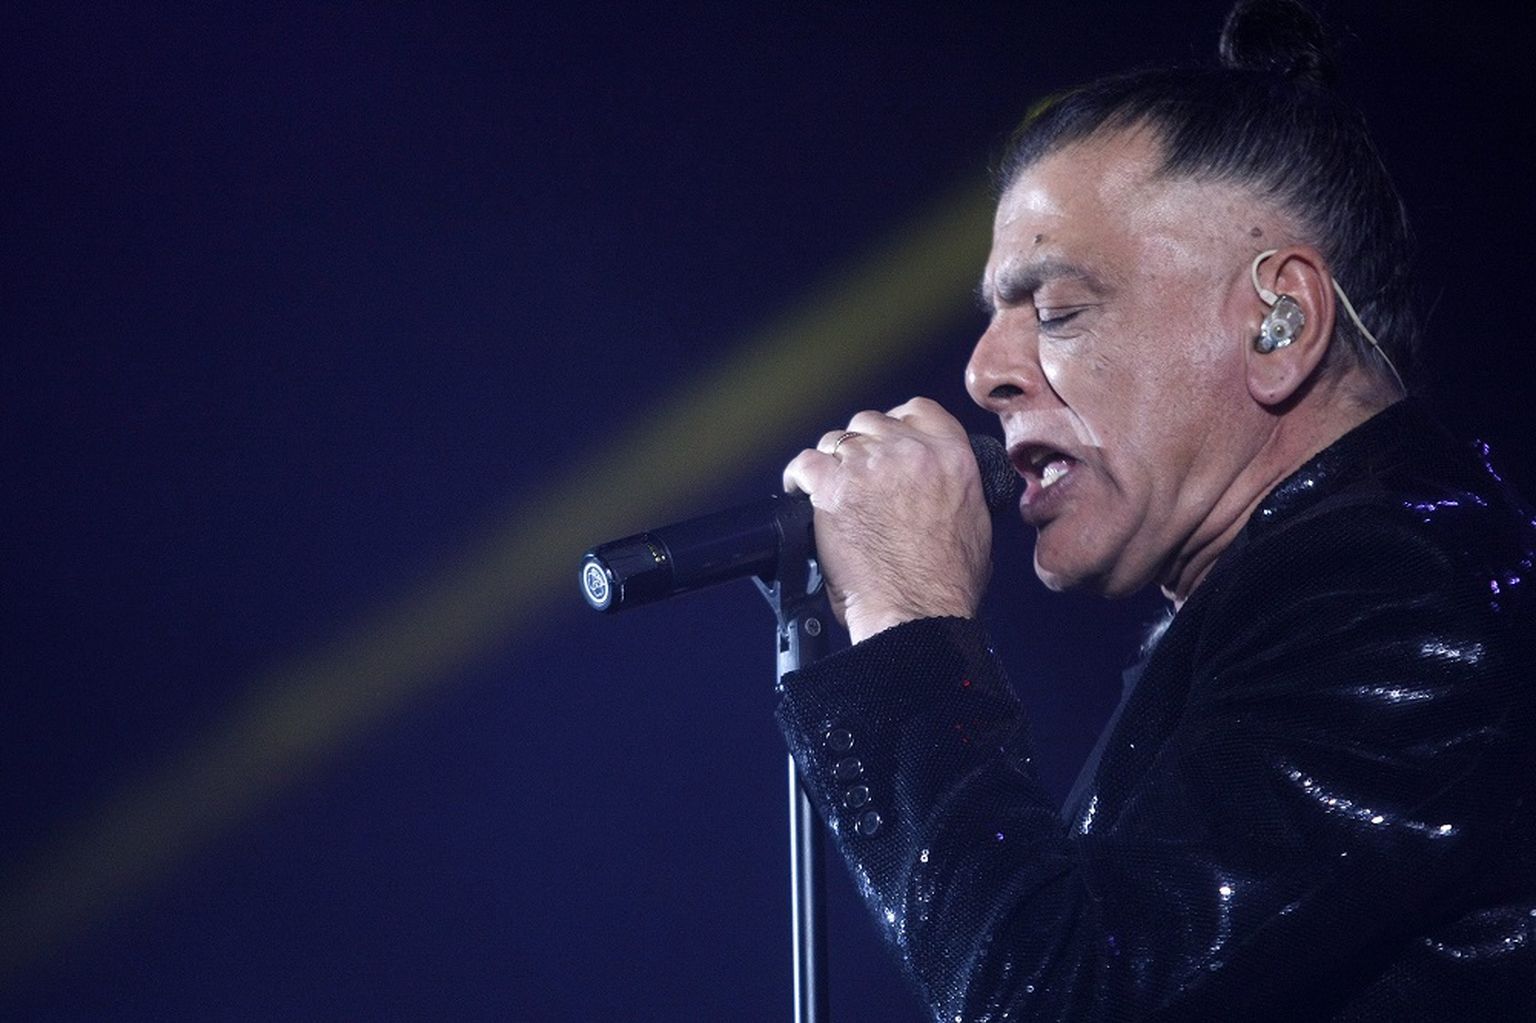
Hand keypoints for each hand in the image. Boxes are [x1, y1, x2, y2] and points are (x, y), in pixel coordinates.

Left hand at [782, 397, 992, 643]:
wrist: (917, 612)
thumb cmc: (946, 585)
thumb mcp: (975, 522)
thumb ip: (956, 488)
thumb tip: (939, 486)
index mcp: (952, 457)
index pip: (918, 410)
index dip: (896, 424)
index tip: (886, 441)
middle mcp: (910, 452)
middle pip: (871, 423)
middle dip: (861, 446)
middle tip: (857, 477)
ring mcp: (869, 467)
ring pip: (836, 441)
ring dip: (832, 463)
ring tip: (830, 490)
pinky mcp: (833, 488)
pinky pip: (805, 463)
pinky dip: (798, 476)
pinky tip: (801, 491)